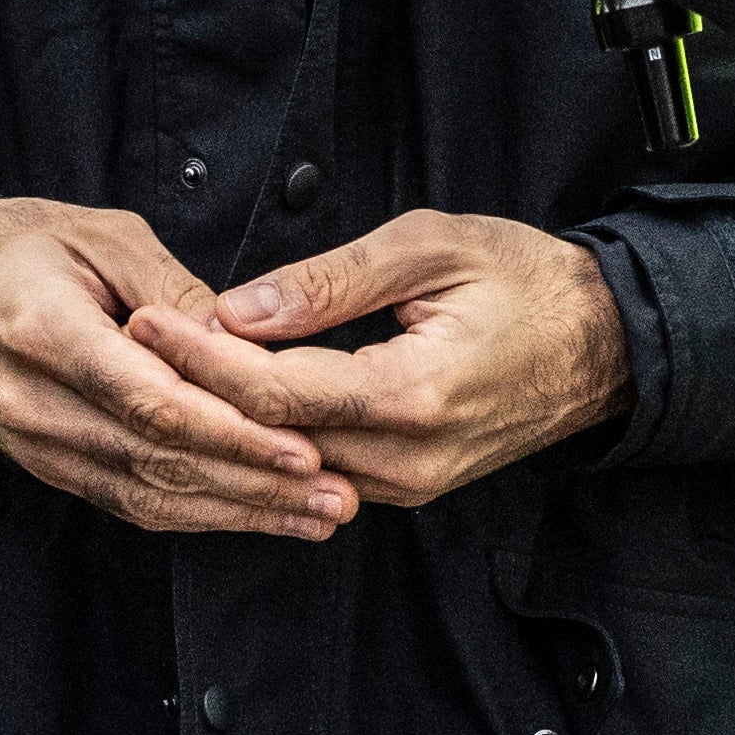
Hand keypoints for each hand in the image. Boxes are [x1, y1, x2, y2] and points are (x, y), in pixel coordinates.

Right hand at [0, 199, 355, 538]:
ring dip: (239, 513)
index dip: (234, 435)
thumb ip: (174, 290)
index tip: (305, 449)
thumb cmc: (13, 245)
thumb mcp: (100, 234)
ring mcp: (36, 444)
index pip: (154, 403)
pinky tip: (254, 517)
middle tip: (338, 498)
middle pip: (161, 462)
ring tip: (317, 517)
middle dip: (257, 487)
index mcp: (49, 334)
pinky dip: (195, 515)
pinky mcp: (43, 465)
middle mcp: (37, 404)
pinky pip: (125, 502)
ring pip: (148, 496)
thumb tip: (246, 340)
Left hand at [145, 214, 627, 509]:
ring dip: (224, 423)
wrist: (605, 343)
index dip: (199, 360)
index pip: (274, 392)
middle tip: (128, 348)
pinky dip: (268, 438)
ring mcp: (408, 483)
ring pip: (288, 463)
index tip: (145, 322)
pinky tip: (225, 404)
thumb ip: (330, 282)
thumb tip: (239, 309)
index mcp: (411, 394)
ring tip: (158, 376)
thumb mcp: (429, 248)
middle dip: (193, 395)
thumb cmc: (526, 280)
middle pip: (267, 438)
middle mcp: (406, 458)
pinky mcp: (408, 486)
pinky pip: (319, 469)